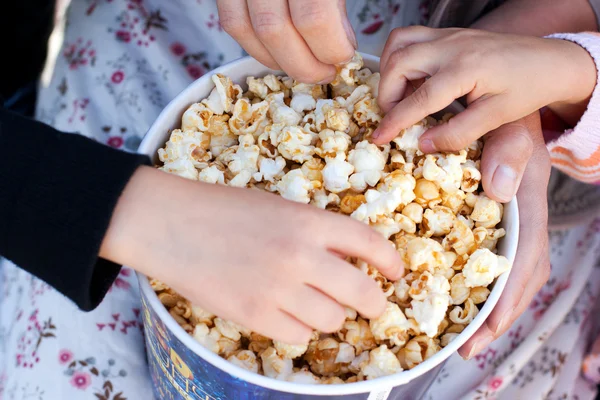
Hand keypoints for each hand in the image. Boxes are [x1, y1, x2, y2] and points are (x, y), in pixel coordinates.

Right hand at [100, 166, 403, 343]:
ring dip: (330, 314)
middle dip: (374, 303)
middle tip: (370, 305)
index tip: (394, 273)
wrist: (169, 222)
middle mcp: (301, 255)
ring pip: (334, 320)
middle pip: (364, 294)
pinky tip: (284, 313)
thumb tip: (346, 262)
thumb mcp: (277, 207)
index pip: (370, 244)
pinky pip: (299, 336)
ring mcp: (278, 289)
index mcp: (309, 220)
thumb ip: (313, 232)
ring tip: (311, 302)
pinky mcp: (254, 316)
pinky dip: (299, 328)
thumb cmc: (221, 208)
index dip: (390, 262)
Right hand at [217, 0, 356, 82]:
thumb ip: (336, 7)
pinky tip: (278, 49)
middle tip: (326, 70)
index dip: (331, 49)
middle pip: (276, 32)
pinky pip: (232, 23)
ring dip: (280, 61)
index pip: (314, 20)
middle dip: (306, 64)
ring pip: (251, 32)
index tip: (344, 56)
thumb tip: (340, 46)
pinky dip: (256, 45)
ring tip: (304, 62)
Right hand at [372, 26, 594, 148]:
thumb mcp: (497, 118)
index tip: (378, 138)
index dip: (395, 121)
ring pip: (398, 42)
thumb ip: (459, 133)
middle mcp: (452, 46)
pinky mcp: (448, 33)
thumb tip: (423, 145)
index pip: (418, 98)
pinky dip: (400, 58)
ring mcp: (449, 35)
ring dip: (389, 70)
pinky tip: (412, 80)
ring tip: (399, 96)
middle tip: (393, 116)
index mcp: (465, 69)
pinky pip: (410, 38)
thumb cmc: (527, 89)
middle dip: (386, 93)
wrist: (550, 60)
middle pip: (398, 63)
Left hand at [459, 113, 550, 358]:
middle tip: (469, 348)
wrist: (500, 105)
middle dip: (498, 314)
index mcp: (527, 202)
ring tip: (464, 338)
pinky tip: (458, 297)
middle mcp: (522, 218)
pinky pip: (491, 256)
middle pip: (521, 277)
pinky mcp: (492, 218)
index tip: (492, 324)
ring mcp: (509, 220)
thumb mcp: (509, 128)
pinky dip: (479, 282)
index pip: (527, 256)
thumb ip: (507, 153)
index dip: (511, 293)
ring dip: (489, 307)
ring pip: (509, 273)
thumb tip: (499, 191)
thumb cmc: (504, 117)